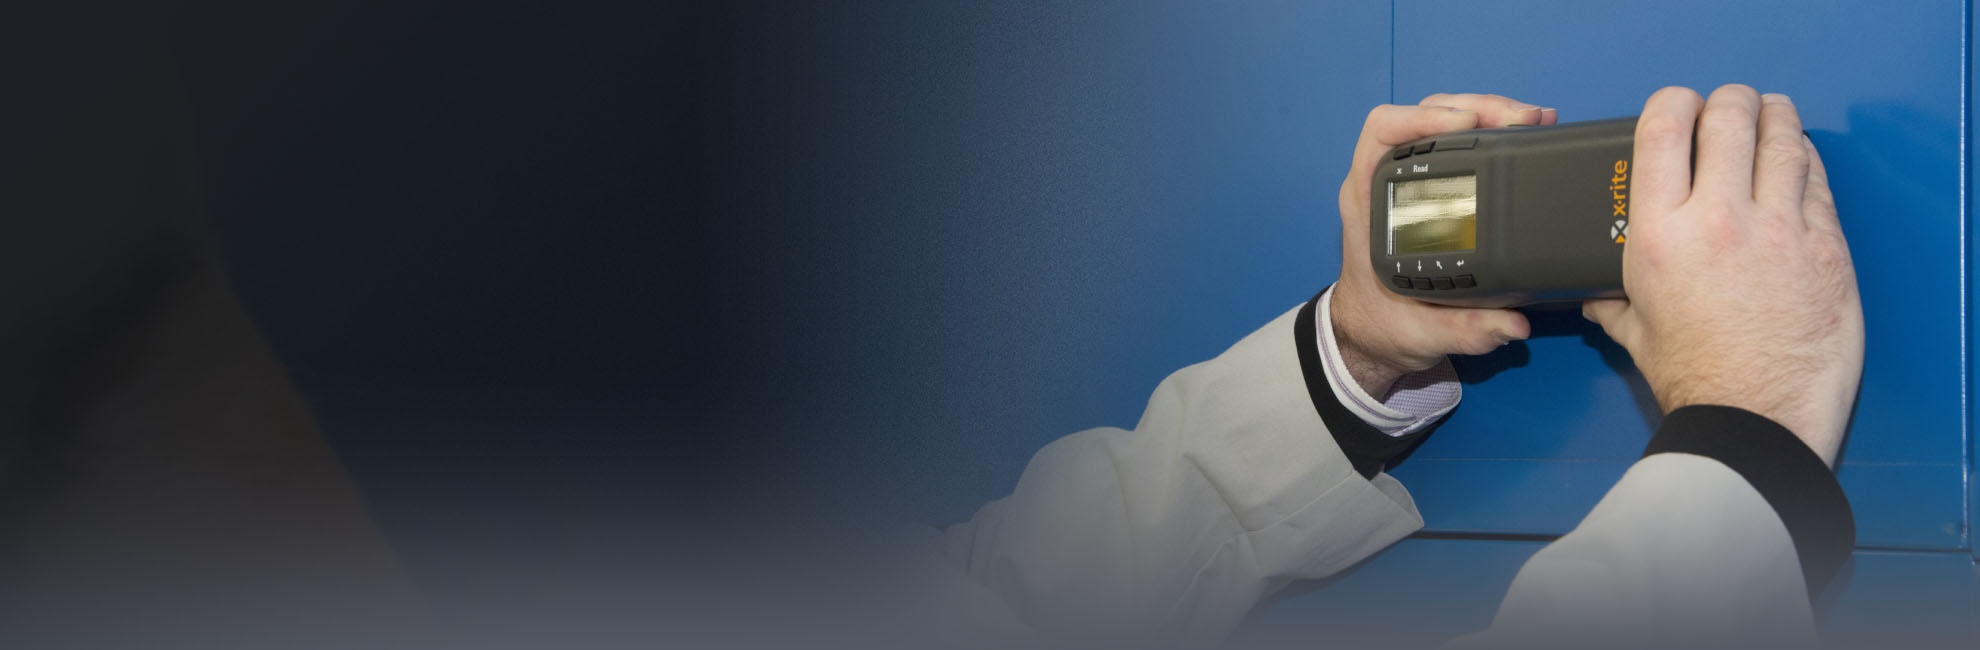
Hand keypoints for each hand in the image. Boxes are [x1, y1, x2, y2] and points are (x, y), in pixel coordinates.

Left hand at [1331, 94, 1555, 395]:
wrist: (1378, 331)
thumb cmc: (1384, 323)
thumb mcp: (1420, 335)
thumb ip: (1464, 331)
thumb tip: (1512, 324)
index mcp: (1369, 203)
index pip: (1382, 133)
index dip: (1422, 119)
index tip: (1467, 124)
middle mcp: (1387, 181)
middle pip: (1424, 116)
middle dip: (1476, 108)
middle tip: (1525, 120)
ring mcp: (1412, 179)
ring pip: (1446, 122)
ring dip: (1490, 114)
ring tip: (1535, 121)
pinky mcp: (1438, 184)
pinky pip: (1462, 142)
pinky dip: (1495, 132)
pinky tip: (1528, 136)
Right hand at [1582, 85, 1862, 465]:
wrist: (1756, 417)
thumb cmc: (1696, 381)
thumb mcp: (1636, 333)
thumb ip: (1614, 302)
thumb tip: (1594, 297)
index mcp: (1660, 235)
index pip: (1664, 129)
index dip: (1672, 102)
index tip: (1678, 104)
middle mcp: (1719, 218)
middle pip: (1729, 118)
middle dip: (1729, 103)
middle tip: (1730, 107)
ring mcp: (1780, 228)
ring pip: (1783, 139)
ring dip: (1776, 118)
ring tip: (1772, 115)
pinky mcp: (1827, 246)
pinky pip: (1818, 181)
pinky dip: (1807, 163)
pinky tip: (1799, 163)